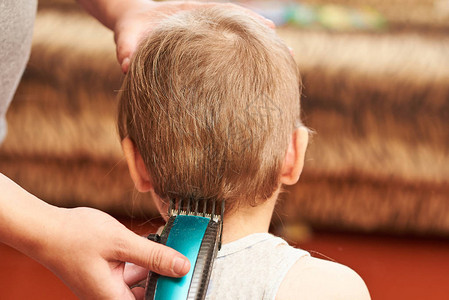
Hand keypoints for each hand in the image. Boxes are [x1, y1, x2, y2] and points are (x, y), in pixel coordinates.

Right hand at [38, 207, 188, 298]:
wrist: (45, 228)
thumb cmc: (75, 236)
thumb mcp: (122, 242)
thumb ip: (154, 256)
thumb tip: (182, 266)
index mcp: (112, 298)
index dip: (169, 293)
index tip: (184, 281)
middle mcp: (109, 297)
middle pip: (147, 295)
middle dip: (164, 278)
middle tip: (180, 260)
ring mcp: (105, 287)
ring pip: (140, 283)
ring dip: (153, 268)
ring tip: (167, 248)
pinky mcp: (104, 275)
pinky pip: (129, 273)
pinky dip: (141, 261)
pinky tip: (150, 243)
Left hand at [113, 0, 274, 72]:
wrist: (133, 22)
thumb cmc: (131, 29)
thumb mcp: (129, 36)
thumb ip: (128, 48)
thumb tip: (125, 65)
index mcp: (192, 18)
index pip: (226, 17)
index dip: (249, 24)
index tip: (272, 31)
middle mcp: (207, 25)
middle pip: (243, 29)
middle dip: (265, 39)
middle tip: (292, 53)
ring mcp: (209, 37)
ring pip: (240, 41)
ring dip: (261, 52)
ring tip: (287, 65)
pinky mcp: (206, 50)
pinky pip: (229, 52)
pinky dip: (245, 60)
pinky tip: (261, 77)